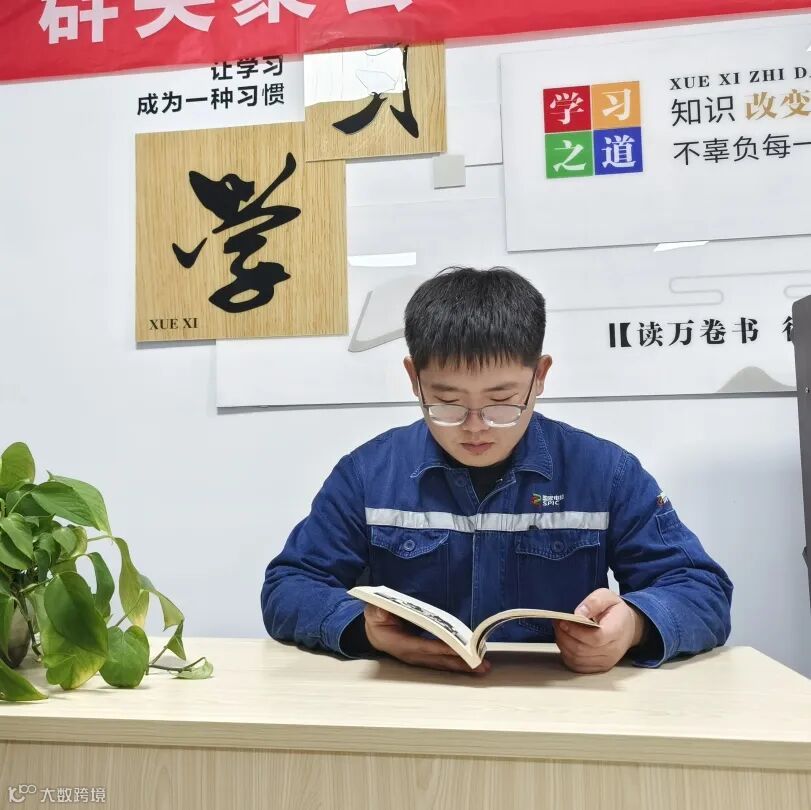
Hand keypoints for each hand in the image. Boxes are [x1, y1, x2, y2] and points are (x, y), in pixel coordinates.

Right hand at [364, 605, 490, 675]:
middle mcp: (412, 654)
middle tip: (480, 665)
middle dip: (460, 662)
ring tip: (482, 667)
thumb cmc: (377, 618)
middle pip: (439, 660)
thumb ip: (380, 610)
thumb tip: (384, 608)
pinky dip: (457, 663)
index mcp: (400, 643)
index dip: (442, 648)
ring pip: (443, 664)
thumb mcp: (375, 611)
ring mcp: (418, 658)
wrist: (373, 633)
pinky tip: (470, 664)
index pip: (424, 646)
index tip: (459, 650)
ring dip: (462, 666)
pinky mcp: (424, 658)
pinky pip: (442, 662)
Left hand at [553, 589, 647, 673]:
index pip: (595, 638)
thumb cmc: (616, 611)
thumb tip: (578, 613)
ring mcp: (606, 661)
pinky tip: (565, 642)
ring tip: (559, 630)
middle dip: (564, 636)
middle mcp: (613, 650)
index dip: (575, 631)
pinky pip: (578, 666)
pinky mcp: (599, 667)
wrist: (628, 628)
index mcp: (617, 631)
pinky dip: (567, 655)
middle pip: (582, 650)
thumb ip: (594, 602)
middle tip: (557, 623)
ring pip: (577, 659)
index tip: (563, 621)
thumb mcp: (607, 596)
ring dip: (563, 645)